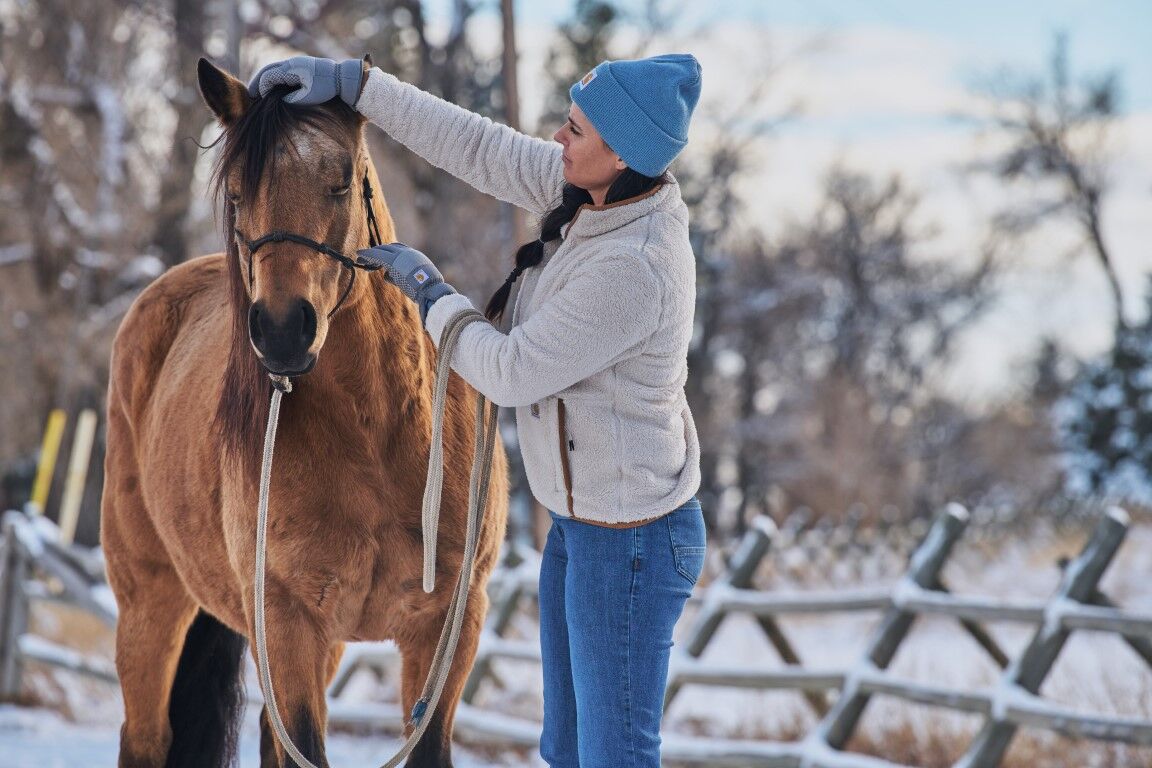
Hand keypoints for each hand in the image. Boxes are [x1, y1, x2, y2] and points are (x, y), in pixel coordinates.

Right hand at [248, 56, 363, 106]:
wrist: (343, 78)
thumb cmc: (328, 88)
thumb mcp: (309, 96)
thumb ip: (292, 99)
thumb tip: (279, 101)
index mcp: (292, 68)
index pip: (269, 76)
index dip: (261, 88)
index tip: (256, 99)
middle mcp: (292, 63)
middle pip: (268, 70)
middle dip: (258, 81)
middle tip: (250, 94)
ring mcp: (296, 63)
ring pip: (275, 69)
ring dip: (266, 80)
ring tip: (259, 92)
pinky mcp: (301, 66)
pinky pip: (283, 71)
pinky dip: (275, 79)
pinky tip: (273, 89)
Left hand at [357, 243, 456, 323]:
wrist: (431, 290)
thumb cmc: (427, 291)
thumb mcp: (415, 281)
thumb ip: (400, 276)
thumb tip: (387, 276)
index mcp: (416, 257)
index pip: (400, 249)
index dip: (389, 252)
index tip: (382, 256)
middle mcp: (408, 253)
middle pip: (390, 248)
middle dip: (378, 252)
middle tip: (367, 256)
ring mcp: (401, 256)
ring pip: (382, 250)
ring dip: (371, 253)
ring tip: (360, 256)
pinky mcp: (393, 262)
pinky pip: (377, 255)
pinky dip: (368, 254)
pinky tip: (360, 255)